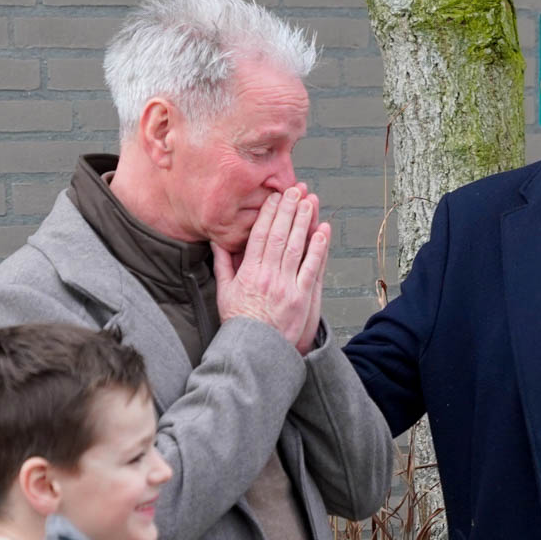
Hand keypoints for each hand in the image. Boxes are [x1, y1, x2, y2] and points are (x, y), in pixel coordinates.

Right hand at [214, 185, 327, 353]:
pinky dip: (318, 248)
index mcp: (248, 272)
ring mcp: (285, 286)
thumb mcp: (224, 291)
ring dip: (304, 221)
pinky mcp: (301, 297)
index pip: (260, 235)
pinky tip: (323, 231)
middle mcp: (267, 276)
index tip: (274, 197)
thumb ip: (222, 264)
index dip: (269, 213)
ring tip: (310, 201)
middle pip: (279, 235)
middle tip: (295, 189)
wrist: (254, 350)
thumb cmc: (238, 320)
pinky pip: (312, 268)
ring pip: (296, 247)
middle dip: (288, 210)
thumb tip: (217, 240)